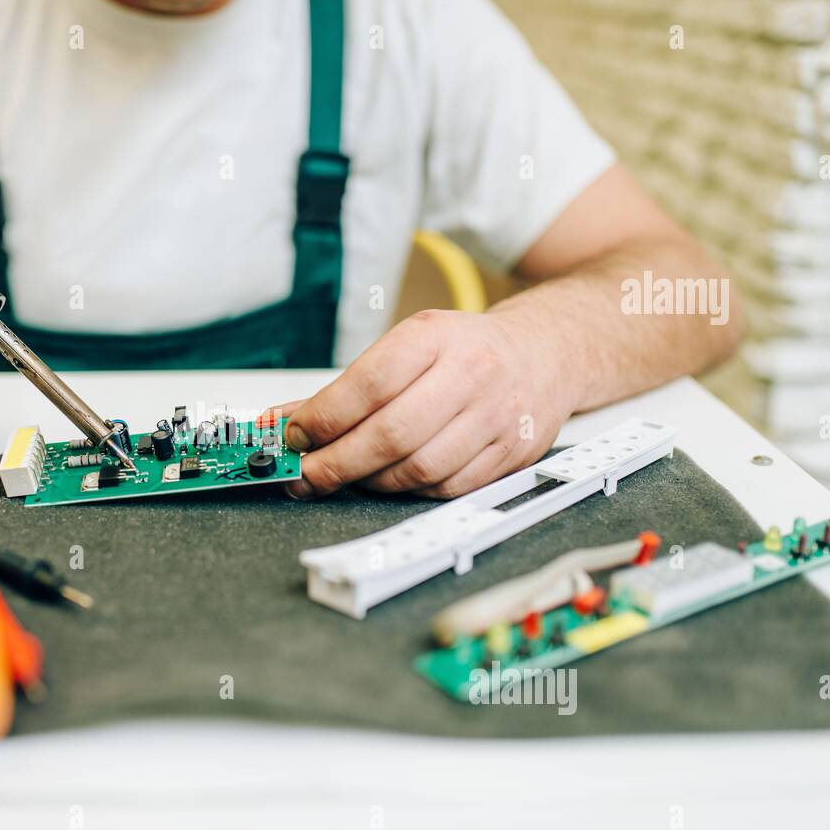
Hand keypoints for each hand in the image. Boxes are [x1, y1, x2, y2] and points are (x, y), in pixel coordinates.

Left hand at [278, 309, 575, 498]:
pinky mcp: (509, 455)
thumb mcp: (407, 345)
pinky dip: (408, 491)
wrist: (546, 352)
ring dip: (370, 482)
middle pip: (390, 435)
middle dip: (336, 464)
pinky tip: (390, 480)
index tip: (294, 436)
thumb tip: (283, 421)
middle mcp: (470, 374)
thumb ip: (345, 386)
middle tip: (305, 476)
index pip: (368, 385)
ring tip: (347, 476)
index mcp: (435, 337)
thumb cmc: (465, 349)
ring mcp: (495, 418)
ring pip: (417, 470)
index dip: (323, 418)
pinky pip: (445, 489)